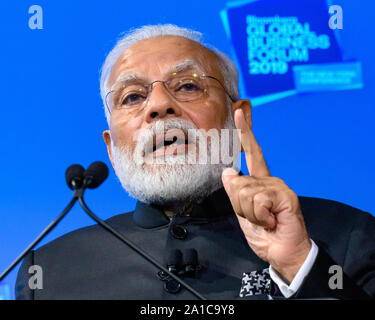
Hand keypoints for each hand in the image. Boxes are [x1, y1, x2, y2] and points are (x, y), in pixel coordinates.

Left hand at [222, 109, 310, 282]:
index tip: (238, 112)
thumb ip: (235, 193)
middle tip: (256, 217)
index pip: (252, 153)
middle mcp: (270, 180)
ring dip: (250, 213)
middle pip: (237, 183)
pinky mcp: (284, 195)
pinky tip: (271, 221)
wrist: (282, 253)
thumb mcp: (242, 213)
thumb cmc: (264, 234)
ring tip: (264, 220)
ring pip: (244, 192)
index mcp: (260, 182)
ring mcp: (278, 186)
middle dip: (239, 206)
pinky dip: (259, 217)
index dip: (245, 132)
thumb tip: (228, 171)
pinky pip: (257, 200)